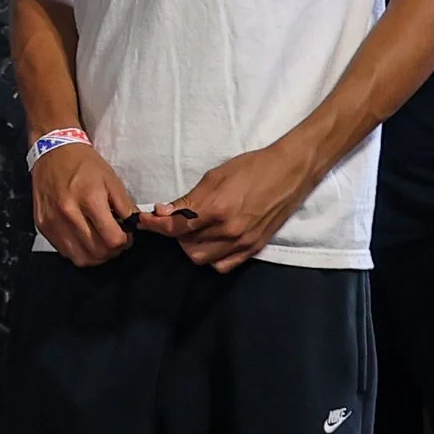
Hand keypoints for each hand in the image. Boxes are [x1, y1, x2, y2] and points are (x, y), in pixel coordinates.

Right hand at [31, 143, 137, 266]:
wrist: (52, 151)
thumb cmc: (84, 164)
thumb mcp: (112, 180)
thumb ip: (126, 206)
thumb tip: (134, 227)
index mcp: (89, 200)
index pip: (112, 240)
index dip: (124, 242)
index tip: (125, 235)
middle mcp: (69, 213)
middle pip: (97, 252)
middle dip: (112, 250)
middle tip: (114, 239)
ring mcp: (53, 221)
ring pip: (80, 258)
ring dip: (95, 255)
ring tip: (99, 241)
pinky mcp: (42, 225)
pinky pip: (64, 251)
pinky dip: (78, 250)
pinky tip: (83, 238)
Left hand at [134, 142, 318, 272]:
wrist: (289, 172)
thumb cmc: (251, 168)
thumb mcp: (214, 177)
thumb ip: (188, 199)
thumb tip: (163, 212)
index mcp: (216, 209)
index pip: (175, 227)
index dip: (155, 225)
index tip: (144, 219)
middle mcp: (229, 230)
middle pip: (186, 247)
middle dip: (175, 235)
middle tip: (174, 220)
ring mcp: (243, 242)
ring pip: (203, 259)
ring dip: (191, 246)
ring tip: (193, 230)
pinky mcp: (254, 248)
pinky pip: (224, 265)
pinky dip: (212, 257)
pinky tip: (211, 242)